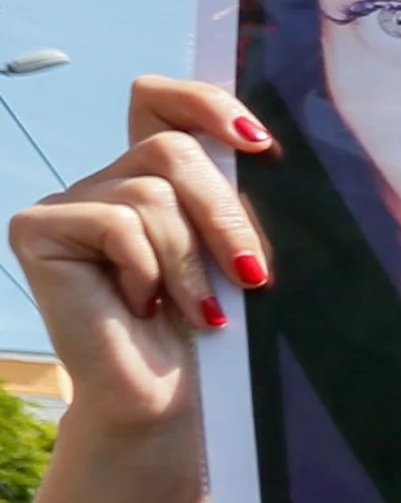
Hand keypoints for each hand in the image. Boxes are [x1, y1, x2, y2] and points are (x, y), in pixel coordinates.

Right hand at [7, 77, 270, 437]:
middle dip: (223, 213)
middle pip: (172, 149)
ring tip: (199, 312)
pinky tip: (142, 307)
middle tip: (252, 276)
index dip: (203, 103)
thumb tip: (257, 143)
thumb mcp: (232, 256)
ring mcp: (69, 204)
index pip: (161, 102)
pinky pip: (116, 223)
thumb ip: (231, 200)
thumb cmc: (209, 334)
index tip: (258, 143)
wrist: (167, 400)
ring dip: (190, 260)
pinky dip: (148, 270)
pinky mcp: (39, 230)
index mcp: (152, 178)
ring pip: (151, 192)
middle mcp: (106, 181)